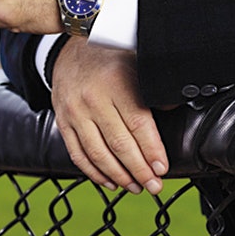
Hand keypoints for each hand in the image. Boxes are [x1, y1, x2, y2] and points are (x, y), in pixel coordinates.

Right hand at [50, 38, 168, 194]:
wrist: (71, 48)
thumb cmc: (111, 59)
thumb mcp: (136, 64)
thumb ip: (154, 89)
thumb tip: (171, 110)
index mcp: (115, 83)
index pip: (137, 124)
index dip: (151, 150)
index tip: (161, 169)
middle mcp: (92, 98)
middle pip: (119, 144)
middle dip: (139, 170)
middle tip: (154, 187)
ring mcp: (74, 111)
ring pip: (98, 153)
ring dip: (119, 176)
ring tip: (136, 187)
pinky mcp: (62, 121)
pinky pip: (78, 154)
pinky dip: (94, 172)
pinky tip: (110, 181)